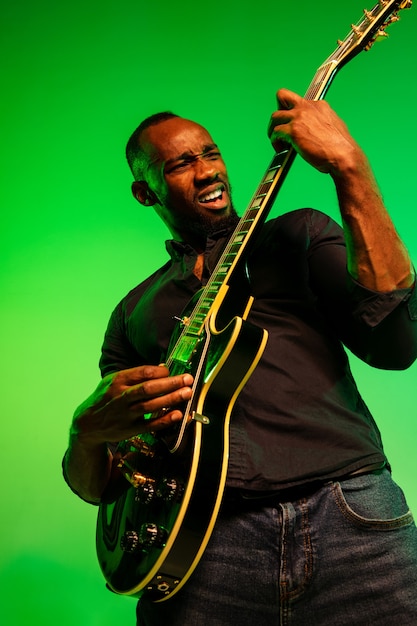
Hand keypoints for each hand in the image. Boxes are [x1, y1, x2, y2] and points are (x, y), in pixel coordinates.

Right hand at [71, 365, 193, 444]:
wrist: (88, 425)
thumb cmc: (105, 398)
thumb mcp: (113, 381)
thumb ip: (136, 375)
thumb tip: (162, 367)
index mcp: (117, 380)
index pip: (142, 372)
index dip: (160, 371)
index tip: (171, 371)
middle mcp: (121, 397)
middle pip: (148, 388)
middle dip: (170, 383)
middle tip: (188, 379)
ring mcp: (125, 414)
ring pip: (150, 406)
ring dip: (171, 399)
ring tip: (187, 393)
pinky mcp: (129, 430)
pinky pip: (149, 425)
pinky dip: (164, 420)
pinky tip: (178, 414)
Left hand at [267, 88, 360, 175]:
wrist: (344, 156)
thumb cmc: (340, 148)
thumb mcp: (334, 127)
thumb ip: (321, 124)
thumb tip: (314, 131)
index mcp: (319, 106)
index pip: (300, 101)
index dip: (294, 113)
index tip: (292, 123)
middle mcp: (308, 108)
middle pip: (283, 96)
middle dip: (278, 110)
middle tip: (279, 125)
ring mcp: (299, 118)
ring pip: (275, 116)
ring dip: (273, 129)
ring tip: (277, 141)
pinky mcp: (293, 131)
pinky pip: (275, 133)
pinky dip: (275, 142)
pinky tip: (280, 149)